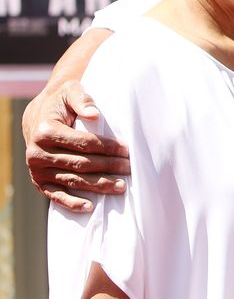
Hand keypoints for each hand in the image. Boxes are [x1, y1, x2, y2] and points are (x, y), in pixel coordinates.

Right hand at [23, 79, 129, 211]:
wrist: (38, 116)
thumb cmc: (61, 102)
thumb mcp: (70, 92)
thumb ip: (82, 100)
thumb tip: (94, 114)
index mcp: (45, 131)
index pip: (84, 143)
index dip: (108, 147)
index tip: (128, 150)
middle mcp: (38, 153)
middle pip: (81, 163)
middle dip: (109, 167)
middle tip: (130, 169)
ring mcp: (37, 170)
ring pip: (73, 180)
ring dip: (98, 185)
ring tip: (121, 187)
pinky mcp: (39, 181)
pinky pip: (56, 195)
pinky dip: (72, 203)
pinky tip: (90, 206)